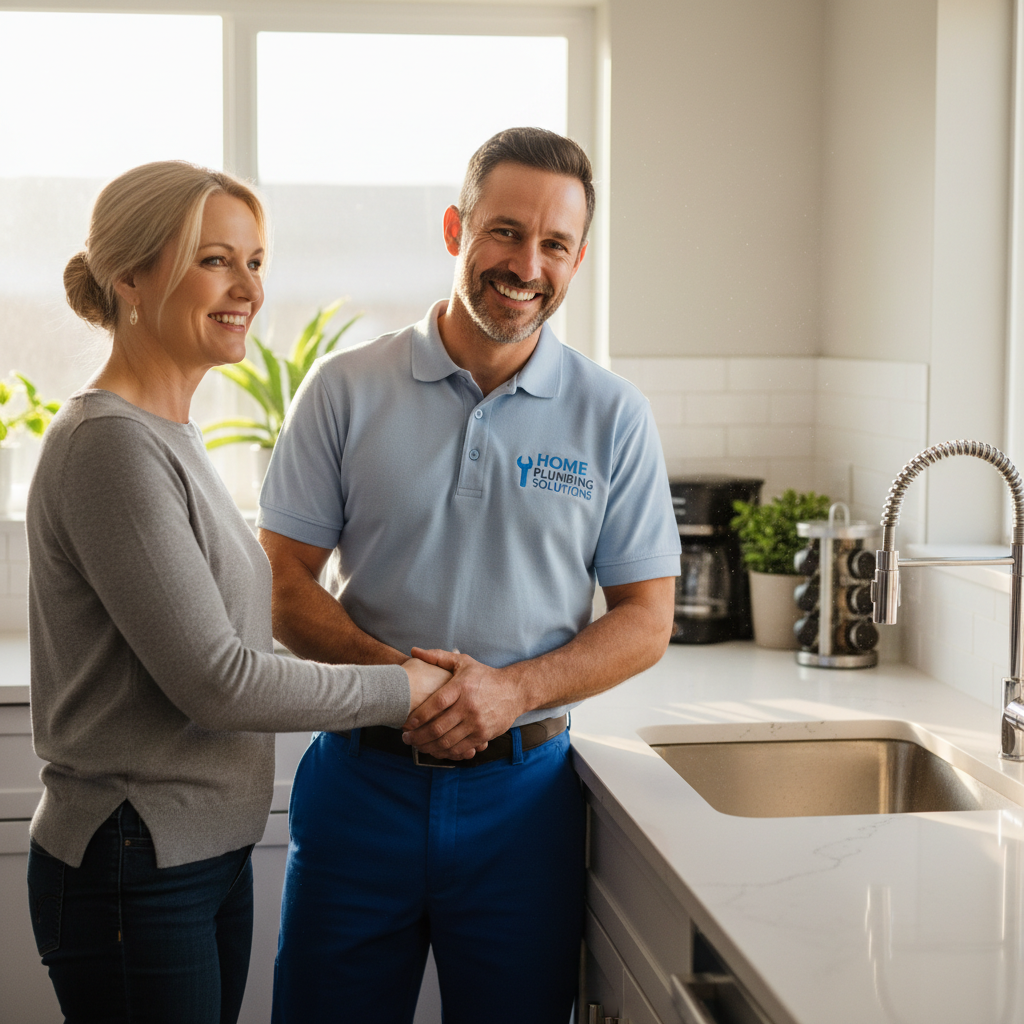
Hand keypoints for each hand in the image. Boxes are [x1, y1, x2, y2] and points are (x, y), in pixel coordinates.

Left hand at [401, 648, 524, 759]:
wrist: (514, 691)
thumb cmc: (485, 676)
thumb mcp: (463, 662)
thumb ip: (437, 657)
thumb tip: (414, 651)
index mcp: (461, 687)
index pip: (435, 704)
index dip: (418, 716)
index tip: (406, 722)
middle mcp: (469, 706)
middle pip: (438, 727)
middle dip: (418, 736)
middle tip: (406, 738)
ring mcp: (477, 723)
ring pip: (447, 742)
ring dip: (428, 747)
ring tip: (417, 745)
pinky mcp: (483, 735)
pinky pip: (460, 749)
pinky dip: (445, 753)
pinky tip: (435, 750)